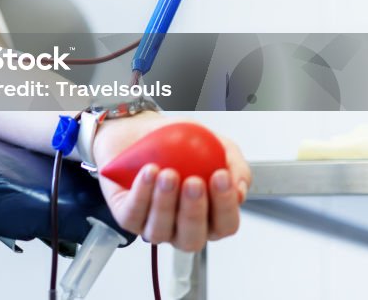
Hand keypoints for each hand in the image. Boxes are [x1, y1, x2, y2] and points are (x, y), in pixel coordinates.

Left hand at [91, 113, 250, 251]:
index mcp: (208, 216)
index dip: (225, 206)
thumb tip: (239, 188)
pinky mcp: (128, 218)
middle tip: (193, 181)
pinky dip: (141, 195)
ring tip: (167, 173)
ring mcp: (155, 225)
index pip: (225, 225)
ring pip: (161, 230)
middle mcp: (182, 227)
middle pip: (193, 237)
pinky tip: (147, 173)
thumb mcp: (211, 142)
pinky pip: (134, 216)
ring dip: (165, 202)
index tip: (221, 177)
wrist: (135, 130)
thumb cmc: (174, 142)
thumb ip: (232, 162)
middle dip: (194, 210)